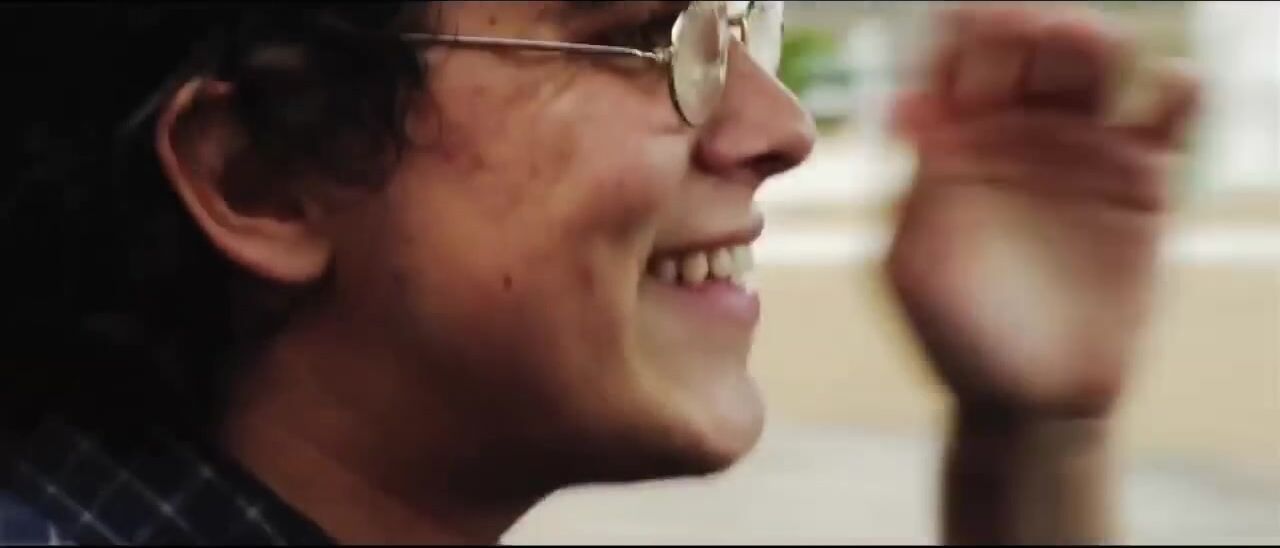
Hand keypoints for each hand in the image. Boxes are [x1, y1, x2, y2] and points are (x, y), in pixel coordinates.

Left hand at [886, 5, 1199, 417]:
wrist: (1032, 399)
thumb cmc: (957, 336)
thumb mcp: (917, 267)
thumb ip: (916, 187)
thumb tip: (909, 106)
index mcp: (951, 144)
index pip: (953, 64)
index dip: (961, 33)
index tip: (968, 23)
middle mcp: (1015, 135)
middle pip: (1026, 49)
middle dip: (1028, 27)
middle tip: (1035, 29)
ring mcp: (1080, 153)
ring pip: (1094, 67)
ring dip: (1091, 42)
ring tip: (1085, 47)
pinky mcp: (1142, 183)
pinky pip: (1167, 115)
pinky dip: (1176, 88)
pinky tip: (1166, 92)